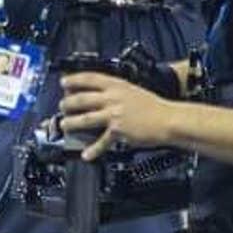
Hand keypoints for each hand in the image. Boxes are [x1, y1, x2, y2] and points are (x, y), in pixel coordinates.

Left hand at [59, 71, 177, 160]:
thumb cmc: (155, 107)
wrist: (170, 119)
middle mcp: (113, 98)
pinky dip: (93, 150)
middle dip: (67, 103)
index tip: (63, 82)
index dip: (73, 80)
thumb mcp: (133, 91)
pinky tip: (86, 154)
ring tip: (65, 125)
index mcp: (117, 86)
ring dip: (71, 123)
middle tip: (62, 106)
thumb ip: (115, 92)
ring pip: (85, 118)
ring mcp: (114, 114)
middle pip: (82, 99)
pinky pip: (101, 141)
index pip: (90, 78)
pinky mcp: (118, 130)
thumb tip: (98, 96)